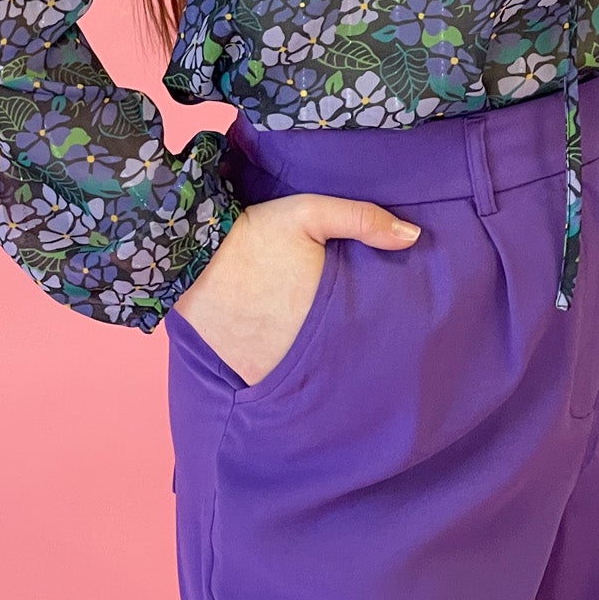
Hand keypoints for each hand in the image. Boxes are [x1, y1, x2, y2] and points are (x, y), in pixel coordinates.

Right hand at [171, 193, 421, 386]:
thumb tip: (414, 236)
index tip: (388, 333)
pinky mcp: (242, 375)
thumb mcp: (308, 213)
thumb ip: (362, 220)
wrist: (185, 254)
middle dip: (349, 359)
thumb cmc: (251, 234)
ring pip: (304, 381)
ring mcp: (266, 371)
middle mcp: (296, 352)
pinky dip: (283, 379)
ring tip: (327, 356)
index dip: (379, 340)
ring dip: (316, 372)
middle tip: (356, 344)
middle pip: (337, 366)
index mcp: (320, 316)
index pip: (366, 342)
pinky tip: (289, 362)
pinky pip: (273, 386)